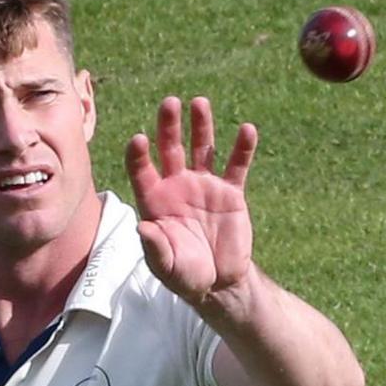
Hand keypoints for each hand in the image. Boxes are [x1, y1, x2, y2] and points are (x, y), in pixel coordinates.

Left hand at [125, 96, 257, 304]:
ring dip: (201, 125)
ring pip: (202, 148)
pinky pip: (237, 166)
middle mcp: (177, 186)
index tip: (139, 139)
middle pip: (171, 148)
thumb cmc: (183, 274)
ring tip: (199, 103)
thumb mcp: (165, 266)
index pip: (141, 170)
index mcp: (154, 200)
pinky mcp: (231, 192)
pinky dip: (242, 148)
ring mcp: (205, 186)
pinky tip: (247, 129)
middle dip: (169, 126)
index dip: (138, 155)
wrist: (218, 282)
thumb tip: (142, 227)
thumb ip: (155, 247)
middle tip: (169, 103)